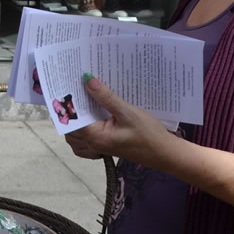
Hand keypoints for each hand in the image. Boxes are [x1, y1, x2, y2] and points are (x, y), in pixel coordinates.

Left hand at [64, 76, 180, 168]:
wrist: (165, 153)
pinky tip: (92, 118)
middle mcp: (93, 143)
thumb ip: (106, 97)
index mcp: (95, 137)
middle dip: (70, 111)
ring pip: (77, 136)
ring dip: (76, 121)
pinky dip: (84, 131)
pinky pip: (86, 141)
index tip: (67, 86)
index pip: (72, 120)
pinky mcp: (106, 145)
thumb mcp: (127, 112)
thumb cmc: (148, 134)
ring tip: (82, 101)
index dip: (68, 103)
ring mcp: (99, 147)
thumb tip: (87, 80)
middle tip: (75, 90)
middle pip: (71, 128)